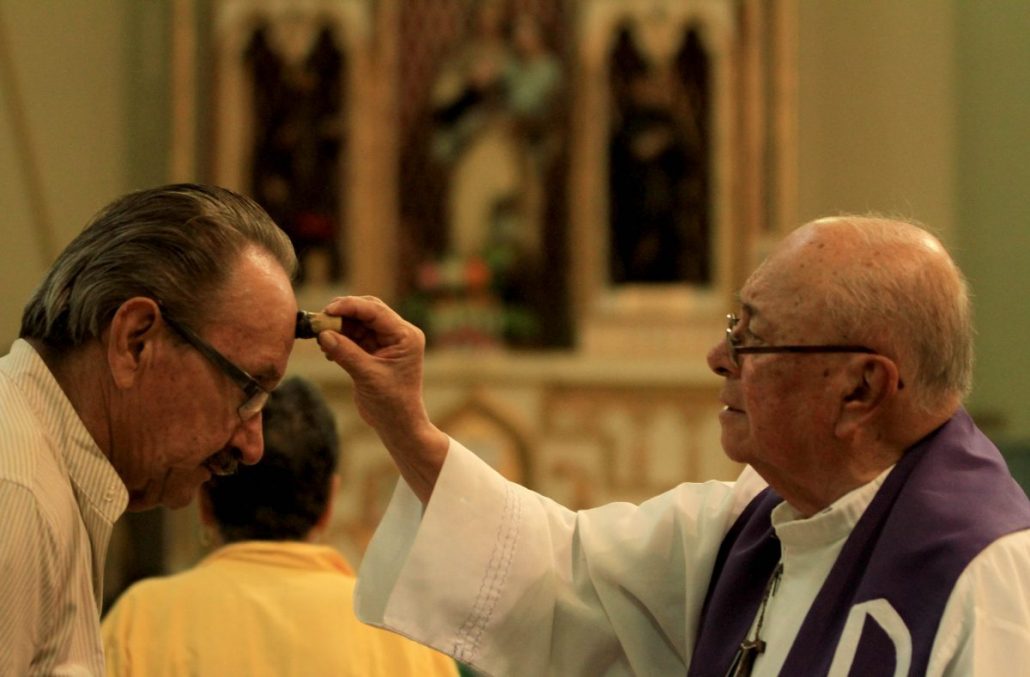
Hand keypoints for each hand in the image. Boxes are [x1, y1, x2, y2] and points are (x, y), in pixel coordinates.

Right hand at [315, 296, 447, 501]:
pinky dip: (340, 339)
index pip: (376, 311)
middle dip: (343, 314)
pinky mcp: (374, 351)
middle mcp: (398, 334)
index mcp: (405, 335)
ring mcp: (386, 342)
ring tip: (321, 337)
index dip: (351, 306)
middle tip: (320, 321)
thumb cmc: (391, 403)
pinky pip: (354, 336)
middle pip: (367, 311)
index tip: (328, 310)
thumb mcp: (367, 376)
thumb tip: (323, 334)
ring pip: (358, 323)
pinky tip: (328, 349)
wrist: (397, 425)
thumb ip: (346, 353)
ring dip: (339, 327)